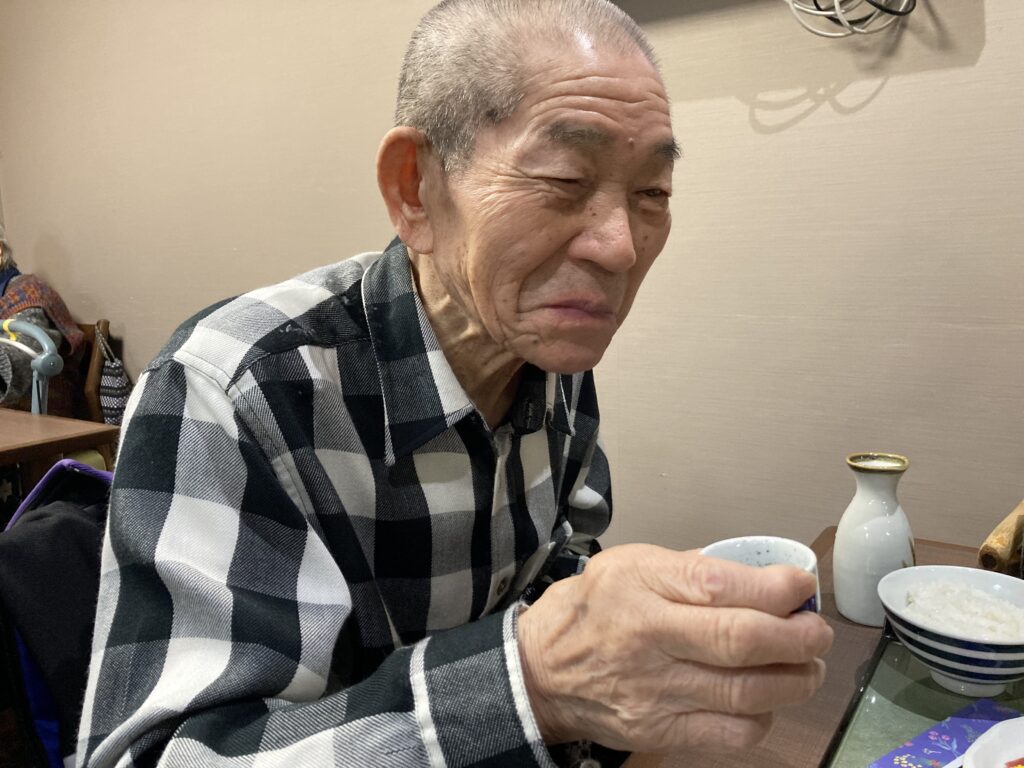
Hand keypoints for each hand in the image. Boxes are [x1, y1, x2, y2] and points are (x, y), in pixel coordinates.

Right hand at [517, 543, 832, 752]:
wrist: (542, 671)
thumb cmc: (591, 609)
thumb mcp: (629, 564)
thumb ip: (689, 568)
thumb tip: (759, 577)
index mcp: (643, 588)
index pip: (721, 587)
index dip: (777, 588)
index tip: (802, 586)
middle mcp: (650, 640)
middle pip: (742, 641)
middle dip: (800, 636)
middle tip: (818, 631)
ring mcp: (657, 692)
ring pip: (748, 692)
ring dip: (796, 679)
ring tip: (808, 666)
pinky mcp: (661, 733)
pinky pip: (732, 734)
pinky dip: (764, 717)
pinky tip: (766, 699)